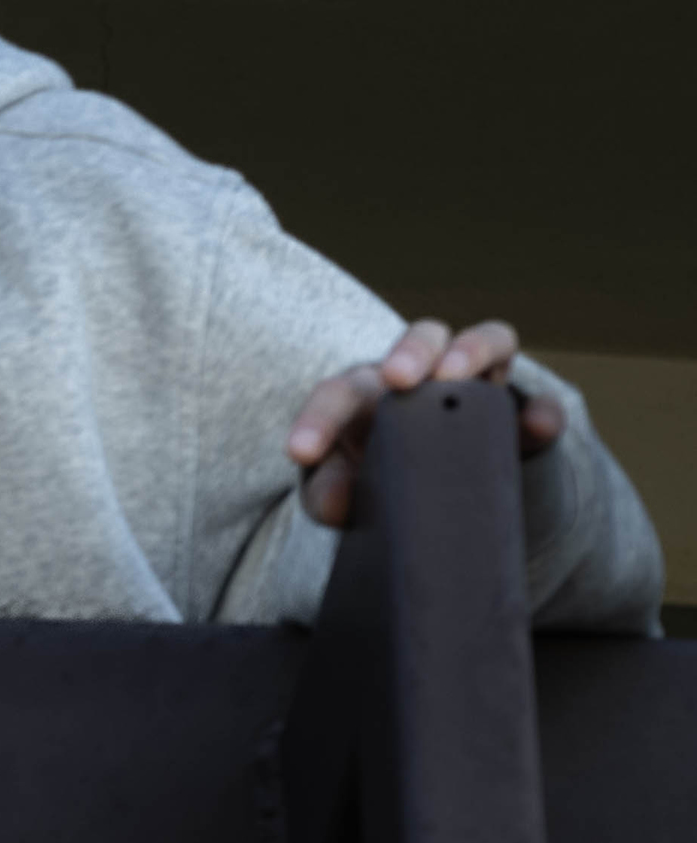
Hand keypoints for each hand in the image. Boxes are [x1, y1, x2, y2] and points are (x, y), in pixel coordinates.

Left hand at [287, 319, 563, 528]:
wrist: (446, 491)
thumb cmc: (378, 476)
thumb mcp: (349, 489)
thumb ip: (329, 495)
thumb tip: (335, 504)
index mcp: (369, 391)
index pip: (341, 393)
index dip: (319, 420)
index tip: (301, 453)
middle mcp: (426, 373)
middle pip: (420, 339)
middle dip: (408, 352)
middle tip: (396, 378)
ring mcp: (480, 384)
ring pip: (485, 341)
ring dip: (470, 351)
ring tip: (457, 378)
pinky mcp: (523, 414)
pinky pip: (539, 404)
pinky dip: (540, 411)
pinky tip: (537, 427)